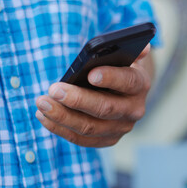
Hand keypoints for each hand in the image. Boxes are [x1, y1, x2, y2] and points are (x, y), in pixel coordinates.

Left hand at [35, 44, 152, 146]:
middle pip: (106, 108)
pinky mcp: (108, 139)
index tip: (90, 74)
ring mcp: (121, 128)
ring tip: (42, 103)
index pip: (128, 81)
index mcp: (140, 85)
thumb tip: (144, 48)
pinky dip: (61, 129)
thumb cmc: (118, 70)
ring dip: (63, 116)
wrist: (124, 94)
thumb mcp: (126, 58)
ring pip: (90, 127)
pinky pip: (82, 140)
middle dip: (78, 100)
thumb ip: (130, 51)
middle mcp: (134, 110)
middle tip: (53, 90)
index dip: (111, 78)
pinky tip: (44, 117)